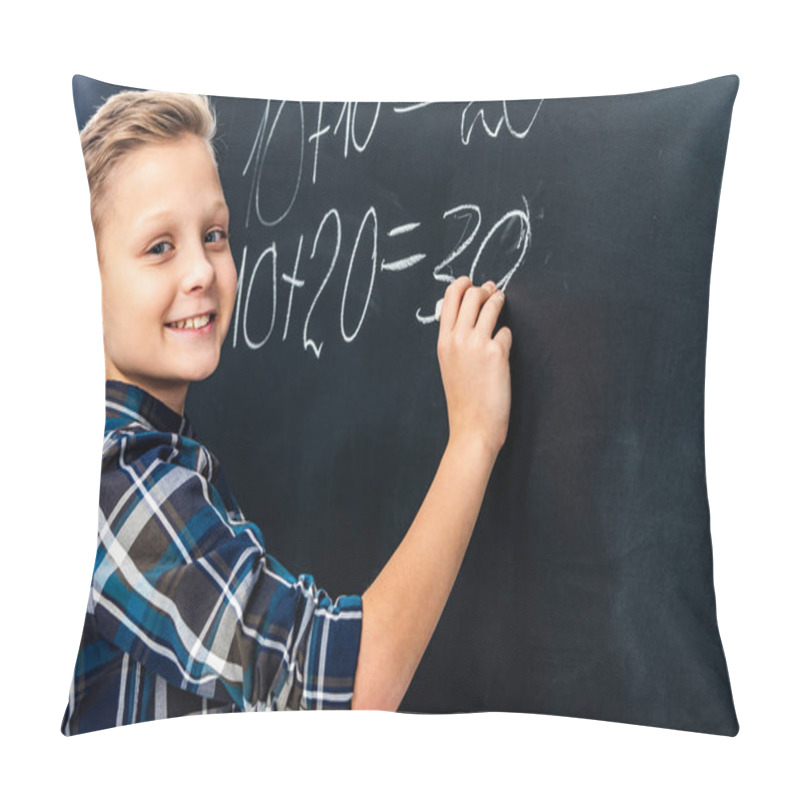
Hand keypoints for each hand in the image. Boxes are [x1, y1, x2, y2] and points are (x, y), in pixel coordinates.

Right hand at [436, 276, 511, 458]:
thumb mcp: (449, 365)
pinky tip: (504, 348)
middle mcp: (458, 338)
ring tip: (501, 302)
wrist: (473, 427)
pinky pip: (506, 331)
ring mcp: (477, 344)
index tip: (471, 282)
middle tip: (492, 292)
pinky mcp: (497, 352)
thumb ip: (454, 340)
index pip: (450, 297)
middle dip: (484, 289)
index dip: (462, 284)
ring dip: (498, 301)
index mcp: (443, 341)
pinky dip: (507, 336)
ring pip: (491, 304)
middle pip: (471, 294)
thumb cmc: (463, 400)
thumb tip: (468, 315)